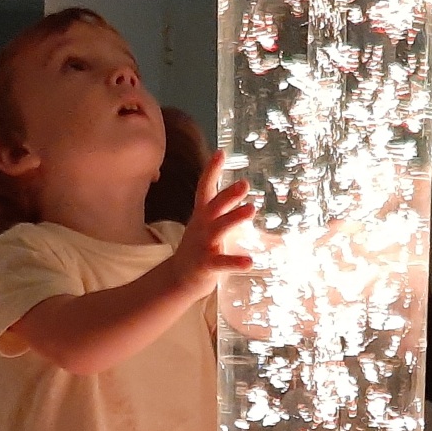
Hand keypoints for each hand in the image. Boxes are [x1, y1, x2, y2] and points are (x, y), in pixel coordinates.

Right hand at [169, 151, 255, 294]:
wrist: (179, 278)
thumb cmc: (200, 247)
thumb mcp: (207, 224)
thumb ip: (223, 208)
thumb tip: (245, 190)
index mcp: (202, 215)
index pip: (205, 188)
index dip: (211, 170)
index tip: (220, 152)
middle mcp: (202, 226)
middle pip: (214, 206)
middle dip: (228, 194)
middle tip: (244, 184)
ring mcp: (203, 245)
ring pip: (219, 229)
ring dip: (234, 218)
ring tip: (251, 209)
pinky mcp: (206, 265)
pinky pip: (223, 263)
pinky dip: (236, 262)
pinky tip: (251, 261)